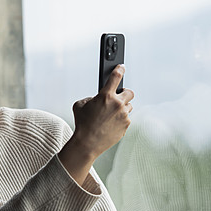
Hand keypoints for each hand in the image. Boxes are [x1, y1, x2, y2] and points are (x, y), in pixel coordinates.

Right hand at [58, 65, 133, 184]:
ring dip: (122, 107)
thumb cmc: (82, 123)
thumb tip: (97, 98)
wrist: (87, 143)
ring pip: (129, 106)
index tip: (121, 67)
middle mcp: (117, 104)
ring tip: (112, 113)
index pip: (116, 77)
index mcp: (105, 96)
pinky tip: (111, 123)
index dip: (120, 69)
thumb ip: (90, 98)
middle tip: (118, 97)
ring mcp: (123, 115)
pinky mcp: (126, 125)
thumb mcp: (80, 105)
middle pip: (130, 92)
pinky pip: (127, 118)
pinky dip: (121, 119)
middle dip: (125, 93)